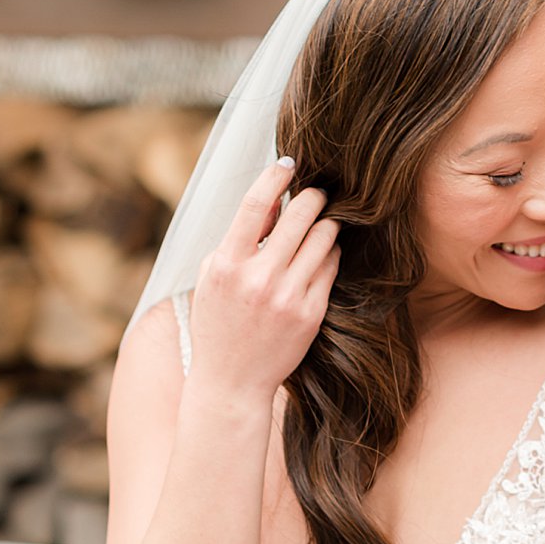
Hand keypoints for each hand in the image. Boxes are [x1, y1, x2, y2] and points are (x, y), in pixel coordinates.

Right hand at [188, 160, 339, 408]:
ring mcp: (288, 296)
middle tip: (316, 193)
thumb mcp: (213, 277)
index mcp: (227, 264)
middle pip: (300, 215)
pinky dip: (329, 254)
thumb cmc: (219, 322)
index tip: (289, 163)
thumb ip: (239, 239)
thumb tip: (272, 204)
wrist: (232, 380)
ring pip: (324, 238)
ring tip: (320, 224)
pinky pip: (331, 267)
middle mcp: (259, 278)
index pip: (255, 204)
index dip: (276, 175)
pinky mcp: (311, 313)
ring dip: (325, 223)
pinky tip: (321, 254)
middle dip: (313, 197)